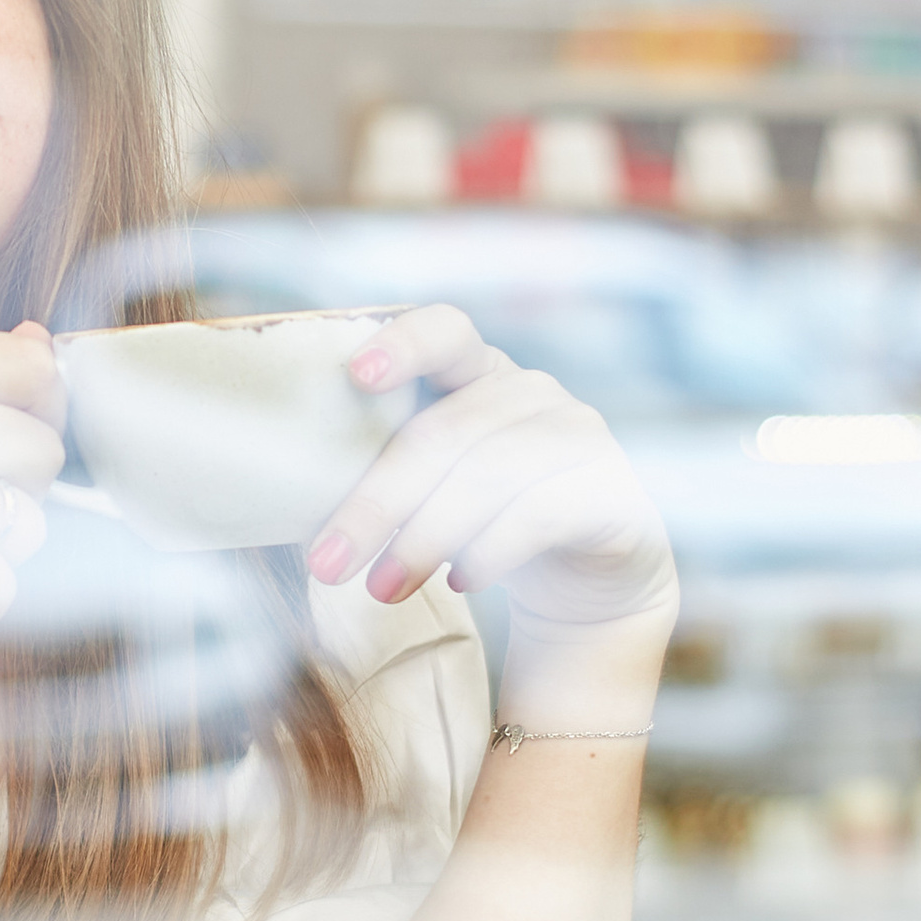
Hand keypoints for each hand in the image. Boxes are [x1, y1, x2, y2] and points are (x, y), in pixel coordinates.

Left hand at [307, 307, 676, 705]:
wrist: (588, 583)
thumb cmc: (488, 526)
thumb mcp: (435, 492)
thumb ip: (389, 478)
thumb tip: (309, 522)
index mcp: (477, 373)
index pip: (444, 331)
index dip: (403, 344)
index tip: (357, 375)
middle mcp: (532, 391)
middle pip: (445, 432)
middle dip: (379, 502)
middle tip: (328, 564)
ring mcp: (579, 433)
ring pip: (489, 474)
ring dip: (425, 536)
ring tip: (382, 589)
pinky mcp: (611, 488)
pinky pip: (542, 512)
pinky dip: (492, 549)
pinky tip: (462, 580)